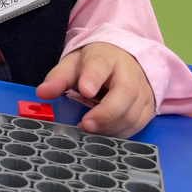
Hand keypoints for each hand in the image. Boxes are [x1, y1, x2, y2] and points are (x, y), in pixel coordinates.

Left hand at [36, 42, 155, 137]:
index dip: (93, 78)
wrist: (124, 59)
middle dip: (105, 112)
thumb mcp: (73, 64)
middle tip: (86, 125)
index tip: (84, 90)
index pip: (100, 64)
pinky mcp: (148, 106)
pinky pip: (138, 124)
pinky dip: (120, 133)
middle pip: (125, 92)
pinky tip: (103, 134)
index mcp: (106, 57)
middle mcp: (129, 72)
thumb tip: (42, 92)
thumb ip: (59, 78)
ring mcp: (142, 90)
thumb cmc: (95, 64)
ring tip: (89, 131)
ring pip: (133, 112)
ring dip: (110, 127)